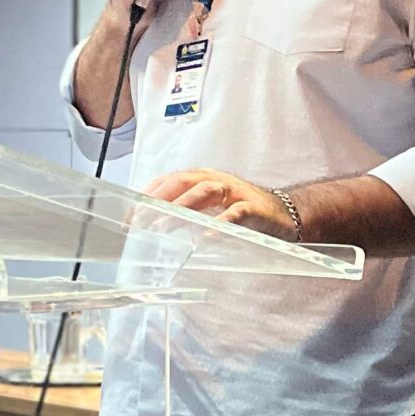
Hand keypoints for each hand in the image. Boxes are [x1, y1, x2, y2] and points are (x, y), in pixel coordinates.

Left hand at [145, 167, 298, 235]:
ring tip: (164, 227)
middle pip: (182, 183)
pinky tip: (206, 237)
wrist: (284, 213)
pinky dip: (220, 224)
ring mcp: (235, 192)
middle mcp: (216, 180)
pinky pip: (235, 214)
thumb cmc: (241, 210)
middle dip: (158, 201)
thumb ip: (185, 212)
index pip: (169, 181)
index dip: (147, 196)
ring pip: (204, 192)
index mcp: (202, 178)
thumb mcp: (210, 208)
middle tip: (140, 221)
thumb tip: (153, 224)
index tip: (130, 216)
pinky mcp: (253, 208)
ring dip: (182, 208)